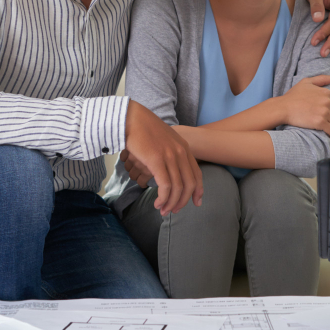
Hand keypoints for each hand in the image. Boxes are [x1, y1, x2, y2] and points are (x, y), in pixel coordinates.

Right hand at [122, 101, 203, 215]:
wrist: (131, 118)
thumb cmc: (144, 131)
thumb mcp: (164, 141)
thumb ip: (171, 154)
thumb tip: (170, 171)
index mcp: (184, 148)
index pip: (197, 174)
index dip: (198, 191)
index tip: (196, 203)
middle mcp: (180, 152)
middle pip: (190, 184)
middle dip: (183, 201)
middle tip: (173, 211)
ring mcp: (170, 156)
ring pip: (178, 188)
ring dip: (171, 203)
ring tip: (163, 210)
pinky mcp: (157, 160)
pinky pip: (166, 186)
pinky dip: (163, 198)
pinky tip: (157, 203)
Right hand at [277, 75, 329, 136]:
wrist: (283, 107)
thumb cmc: (293, 96)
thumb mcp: (307, 82)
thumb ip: (322, 79)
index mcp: (326, 93)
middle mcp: (327, 102)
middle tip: (328, 124)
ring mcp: (324, 112)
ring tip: (328, 130)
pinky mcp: (320, 123)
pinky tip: (328, 135)